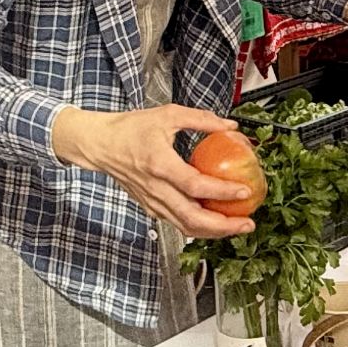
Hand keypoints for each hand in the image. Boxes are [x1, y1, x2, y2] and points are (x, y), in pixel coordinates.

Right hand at [50, 105, 257, 239]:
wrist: (100, 144)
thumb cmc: (130, 129)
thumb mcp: (167, 114)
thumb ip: (201, 119)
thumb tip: (229, 126)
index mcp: (159, 164)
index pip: (195, 185)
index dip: (221, 191)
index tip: (244, 191)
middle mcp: (155, 188)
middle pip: (192, 218)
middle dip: (223, 225)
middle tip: (247, 223)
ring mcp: (152, 201)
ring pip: (185, 226)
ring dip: (214, 231)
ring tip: (237, 226)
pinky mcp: (151, 207)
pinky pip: (177, 222)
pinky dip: (199, 226)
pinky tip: (216, 221)